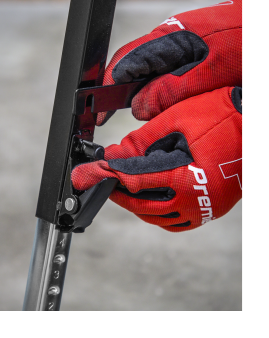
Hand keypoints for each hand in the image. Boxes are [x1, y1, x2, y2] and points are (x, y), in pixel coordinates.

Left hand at [72, 87, 242, 231]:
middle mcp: (197, 201)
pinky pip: (178, 221)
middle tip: (104, 185)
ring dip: (138, 207)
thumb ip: (142, 141)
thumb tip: (114, 154)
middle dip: (120, 196)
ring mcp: (207, 209)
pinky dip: (159, 213)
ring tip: (124, 192)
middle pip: (144, 207)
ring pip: (160, 219)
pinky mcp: (213, 209)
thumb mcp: (177, 121)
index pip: (134, 182)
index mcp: (187, 179)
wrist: (254, 124)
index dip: (106, 178)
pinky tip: (152, 201)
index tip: (86, 177)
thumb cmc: (222, 116)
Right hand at [97, 0, 242, 125]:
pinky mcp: (187, 56)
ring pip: (149, 76)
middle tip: (120, 119)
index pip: (124, 63)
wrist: (263, 27)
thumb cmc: (247, 40)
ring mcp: (177, 48)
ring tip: (153, 114)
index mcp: (167, 39)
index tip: (100, 113)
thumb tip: (139, 107)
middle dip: (125, 96)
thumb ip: (172, 88)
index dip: (108, 89)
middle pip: (133, 71)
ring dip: (147, 96)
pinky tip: (171, 102)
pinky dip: (163, 93)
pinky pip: (165, 77)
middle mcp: (168, 42)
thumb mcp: (211, 70)